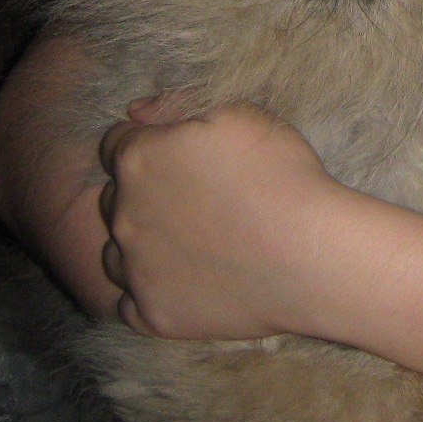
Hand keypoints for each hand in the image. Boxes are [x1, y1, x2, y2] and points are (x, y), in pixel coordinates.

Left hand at [98, 99, 338, 339]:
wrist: (309, 256)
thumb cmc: (279, 175)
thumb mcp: (237, 115)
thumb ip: (176, 106)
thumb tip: (136, 111)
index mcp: (140, 160)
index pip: (115, 144)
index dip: (146, 144)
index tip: (177, 154)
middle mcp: (125, 215)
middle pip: (114, 198)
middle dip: (143, 193)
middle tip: (191, 197)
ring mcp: (135, 270)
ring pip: (116, 252)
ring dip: (141, 243)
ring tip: (189, 241)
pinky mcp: (153, 315)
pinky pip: (129, 302)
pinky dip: (149, 290)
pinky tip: (184, 278)